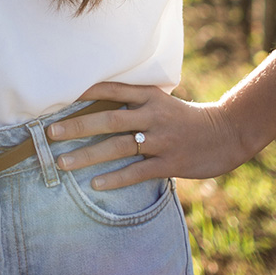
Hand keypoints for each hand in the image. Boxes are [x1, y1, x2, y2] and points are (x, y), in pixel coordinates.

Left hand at [45, 82, 248, 190]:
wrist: (225, 134)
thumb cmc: (184, 117)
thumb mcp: (161, 101)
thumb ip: (134, 101)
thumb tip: (95, 103)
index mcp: (149, 96)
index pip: (112, 89)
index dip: (85, 92)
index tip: (59, 95)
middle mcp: (152, 115)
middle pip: (108, 119)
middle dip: (77, 126)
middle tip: (50, 132)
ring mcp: (160, 140)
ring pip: (118, 147)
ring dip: (88, 155)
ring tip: (62, 162)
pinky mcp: (169, 163)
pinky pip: (137, 172)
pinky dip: (115, 178)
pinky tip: (95, 184)